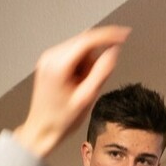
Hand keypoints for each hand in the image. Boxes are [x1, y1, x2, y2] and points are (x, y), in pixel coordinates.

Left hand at [14, 25, 130, 157]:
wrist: (41, 130)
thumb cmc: (61, 120)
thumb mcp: (87, 98)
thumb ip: (102, 71)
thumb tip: (113, 52)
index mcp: (58, 65)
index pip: (88, 40)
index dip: (108, 35)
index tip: (124, 34)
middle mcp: (50, 57)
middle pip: (84, 43)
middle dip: (94, 59)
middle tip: (91, 83)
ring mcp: (47, 59)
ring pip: (79, 49)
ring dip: (87, 64)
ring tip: (80, 87)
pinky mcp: (48, 63)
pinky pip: (72, 55)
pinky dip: (80, 66)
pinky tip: (75, 83)